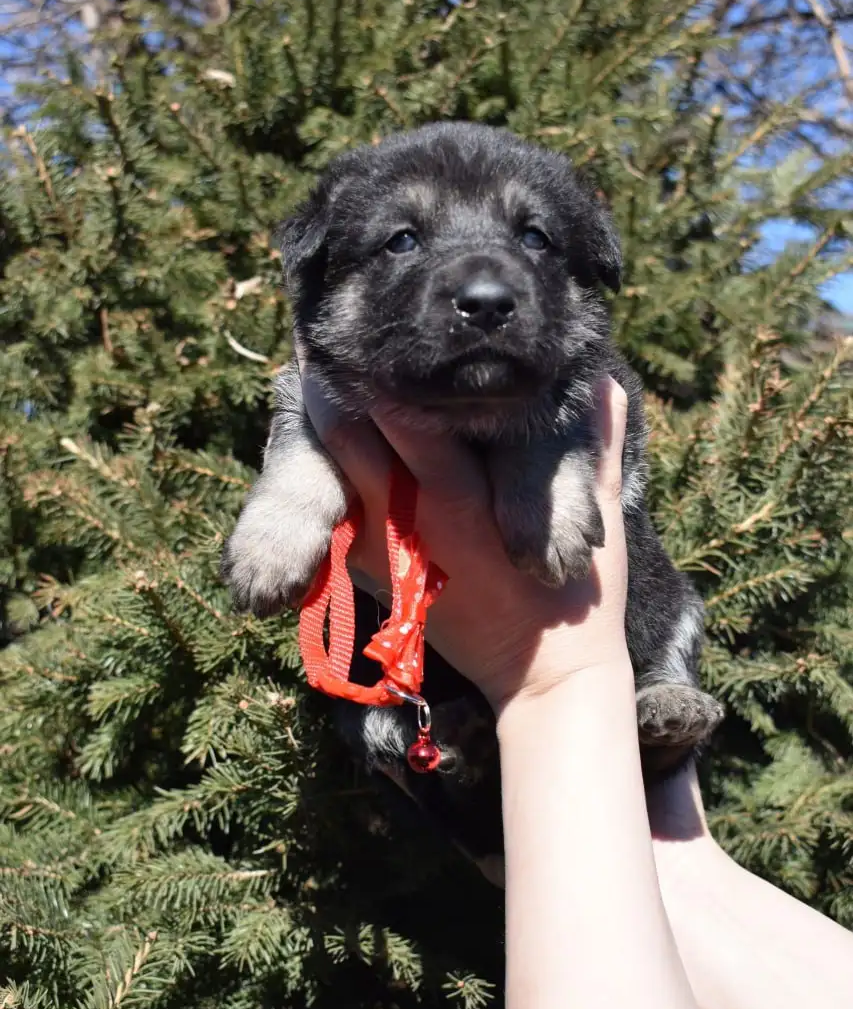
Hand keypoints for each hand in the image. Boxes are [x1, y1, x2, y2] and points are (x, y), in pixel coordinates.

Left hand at [302, 372, 630, 712]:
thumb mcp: (594, 511)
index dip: (376, 366)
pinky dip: (323, 479)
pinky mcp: (370, 575)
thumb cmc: (574, 595)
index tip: (370, 333)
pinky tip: (321, 449)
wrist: (542, 676)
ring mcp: (383, 547)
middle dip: (330, 387)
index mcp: (461, 488)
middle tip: (324, 346)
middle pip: (345, 432)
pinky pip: (334, 516)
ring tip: (316, 382)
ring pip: (329, 471)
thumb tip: (600, 378)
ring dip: (320, 427)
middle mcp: (411, 513)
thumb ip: (595, 442)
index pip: (400, 409)